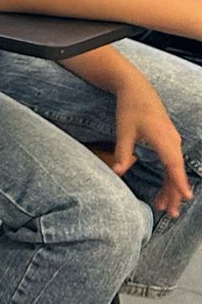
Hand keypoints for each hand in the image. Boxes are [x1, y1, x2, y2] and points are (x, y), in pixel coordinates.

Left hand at [111, 74, 192, 218]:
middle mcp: (172, 141)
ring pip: (174, 169)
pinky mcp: (168, 141)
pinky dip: (168, 177)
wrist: (137, 89)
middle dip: (174, 193)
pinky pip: (171, 163)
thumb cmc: (130, 108)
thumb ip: (122, 152)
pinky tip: (162, 190)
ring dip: (170, 187)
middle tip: (170, 214)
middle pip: (176, 171)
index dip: (179, 182)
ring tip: (162, 207)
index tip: (185, 197)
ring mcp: (172, 141)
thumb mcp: (123, 130)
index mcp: (163, 138)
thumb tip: (117, 172)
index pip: (174, 164)